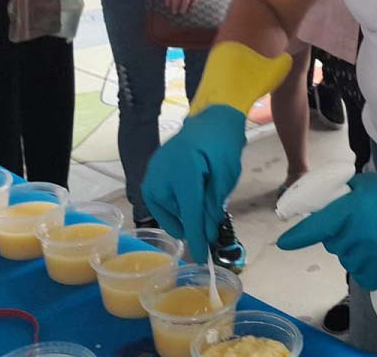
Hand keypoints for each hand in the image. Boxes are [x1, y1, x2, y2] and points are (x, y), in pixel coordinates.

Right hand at [142, 105, 247, 261]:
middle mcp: (161, 175)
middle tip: (210, 201)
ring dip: (185, 211)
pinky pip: (161, 201)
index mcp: (184, 172)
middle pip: (177, 215)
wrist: (210, 119)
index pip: (190, 214)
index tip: (201, 257)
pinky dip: (176, 203)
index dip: (197, 237)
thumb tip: (206, 234)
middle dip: (194, 219)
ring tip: (200, 189)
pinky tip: (189, 190)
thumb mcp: (226, 176)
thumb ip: (214, 205)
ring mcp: (152, 174)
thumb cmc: (222, 144)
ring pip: (168, 211)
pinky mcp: (150, 175)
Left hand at [276, 169, 376, 290]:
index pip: (315, 228)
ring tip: (375, 235)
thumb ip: (343, 194)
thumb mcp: (366, 183)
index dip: (297, 237)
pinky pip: (363, 275)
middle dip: (339, 234)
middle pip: (331, 243)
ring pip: (346, 259)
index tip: (284, 243)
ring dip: (354, 250)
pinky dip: (367, 267)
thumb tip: (325, 203)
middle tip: (359, 223)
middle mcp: (357, 236)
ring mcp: (370, 256)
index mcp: (350, 211)